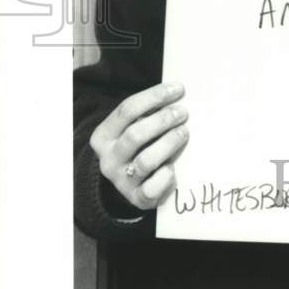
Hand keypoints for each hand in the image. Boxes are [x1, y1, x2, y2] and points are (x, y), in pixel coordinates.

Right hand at [89, 81, 189, 212]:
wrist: (130, 182)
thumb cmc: (140, 144)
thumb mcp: (135, 126)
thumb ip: (149, 112)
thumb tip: (178, 92)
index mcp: (104, 136)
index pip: (127, 110)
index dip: (154, 97)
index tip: (179, 89)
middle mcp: (109, 159)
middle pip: (135, 135)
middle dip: (163, 120)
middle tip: (183, 113)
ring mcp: (121, 180)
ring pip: (145, 160)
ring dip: (168, 143)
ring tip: (184, 133)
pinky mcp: (137, 198)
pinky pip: (150, 190)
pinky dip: (164, 178)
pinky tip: (173, 167)